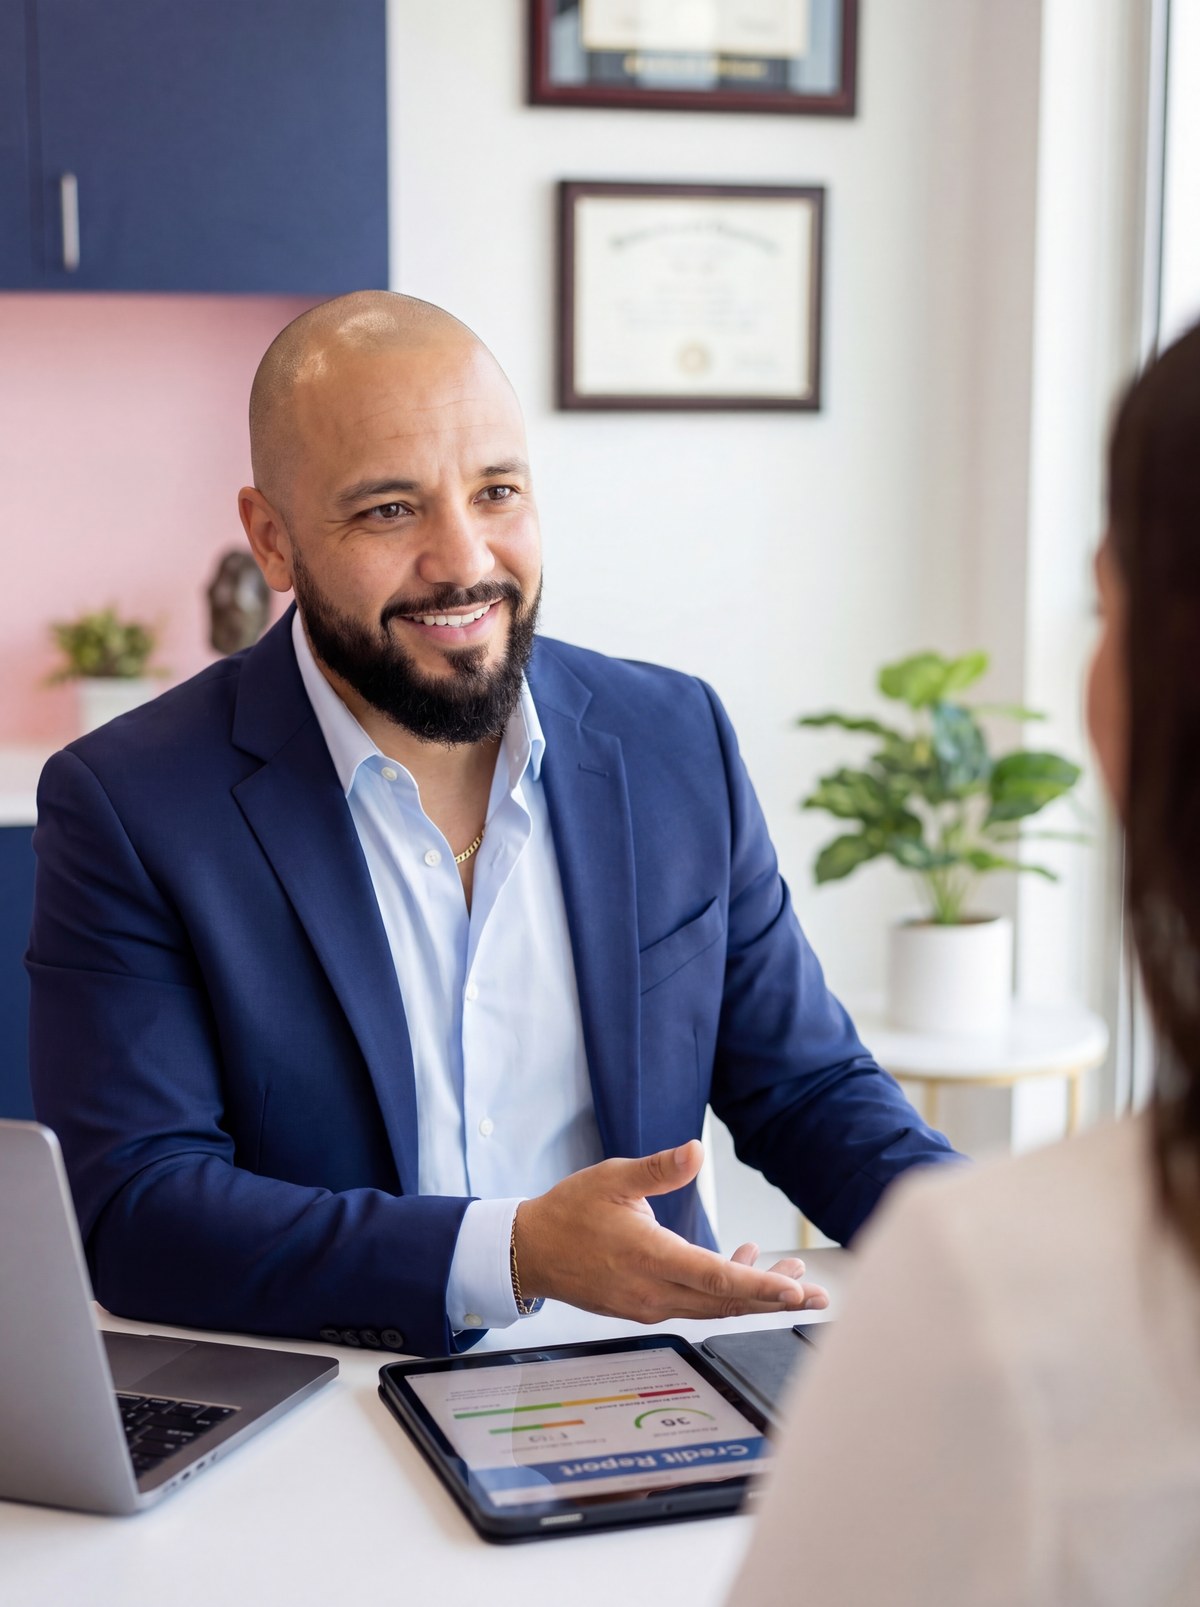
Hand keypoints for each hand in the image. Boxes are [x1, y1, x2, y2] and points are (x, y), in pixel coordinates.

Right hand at [513, 1140, 829, 1323]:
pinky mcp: (643, 1306)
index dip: (760, 1284)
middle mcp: (653, 1291)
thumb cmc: (569, 1211)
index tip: (796, 1288)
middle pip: (725, 1301)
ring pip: (713, 1306)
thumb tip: (696, 1151)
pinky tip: (739, 1262)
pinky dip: (723, 1291)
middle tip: (818, 1294)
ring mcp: (648, 1304)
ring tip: (791, 1277)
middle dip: (774, 1297)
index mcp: (649, 1258)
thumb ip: (659, 1169)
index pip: (715, 1277)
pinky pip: (694, 1304)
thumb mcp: (613, 1178)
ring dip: (753, 1294)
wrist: (529, 1251)